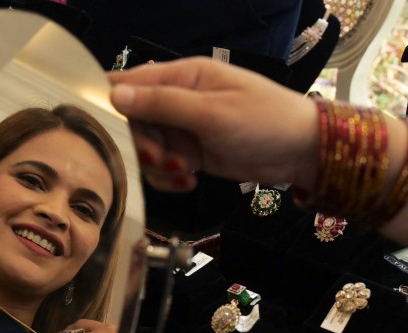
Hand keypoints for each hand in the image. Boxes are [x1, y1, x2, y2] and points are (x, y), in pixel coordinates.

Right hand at [108, 57, 319, 191]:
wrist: (302, 151)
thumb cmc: (266, 120)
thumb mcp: (211, 112)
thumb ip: (162, 104)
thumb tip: (116, 94)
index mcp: (183, 76)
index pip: (130, 83)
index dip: (111, 105)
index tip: (106, 131)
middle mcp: (179, 99)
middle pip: (134, 122)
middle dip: (142, 145)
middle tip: (160, 160)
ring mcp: (184, 127)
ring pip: (147, 148)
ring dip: (158, 166)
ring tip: (184, 171)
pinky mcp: (191, 153)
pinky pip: (164, 167)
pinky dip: (170, 178)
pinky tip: (190, 181)